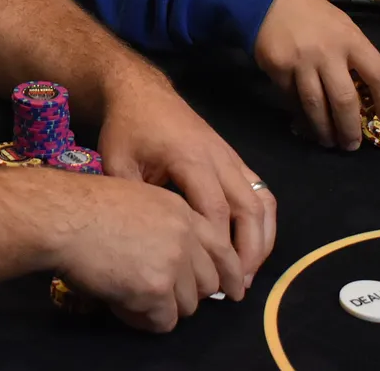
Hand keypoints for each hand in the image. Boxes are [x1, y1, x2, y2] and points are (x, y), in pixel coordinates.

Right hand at [53, 173, 243, 332]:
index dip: (229, 273)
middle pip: (207, 283)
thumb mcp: (136, 200)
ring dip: (161, 307)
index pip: (222, 249)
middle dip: (186, 294)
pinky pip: (163, 321)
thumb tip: (174, 261)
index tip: (232, 290)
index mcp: (181, 211)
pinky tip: (121, 304)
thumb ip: (164, 225)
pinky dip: (143, 319)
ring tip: (129, 295)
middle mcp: (185, 236)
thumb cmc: (83, 205)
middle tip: (158, 295)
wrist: (62, 216)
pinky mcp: (156, 289)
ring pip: (187, 306)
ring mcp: (173, 262)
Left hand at [96, 68, 276, 285]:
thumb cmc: (127, 128)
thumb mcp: (117, 161)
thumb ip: (133, 199)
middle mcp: (219, 157)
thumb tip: (148, 243)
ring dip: (262, 240)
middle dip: (249, 251)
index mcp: (190, 157)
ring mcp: (231, 156)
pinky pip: (260, 191)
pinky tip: (252, 248)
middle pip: (249, 208)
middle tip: (237, 288)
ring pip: (262, 200)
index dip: (218, 246)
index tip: (213, 280)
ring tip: (247, 274)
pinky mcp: (234, 158)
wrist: (141, 92)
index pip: (214, 208)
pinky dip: (262, 222)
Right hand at [253, 0, 379, 150]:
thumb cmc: (313, 14)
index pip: (379, 76)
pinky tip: (305, 121)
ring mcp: (300, 62)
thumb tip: (365, 93)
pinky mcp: (277, 69)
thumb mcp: (343, 26)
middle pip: (345, 100)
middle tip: (352, 145)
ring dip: (324, 129)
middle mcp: (327, 53)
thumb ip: (354, 55)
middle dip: (350, 128)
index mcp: (351, 40)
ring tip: (329, 142)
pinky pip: (291, 98)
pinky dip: (299, 113)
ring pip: (315, 106)